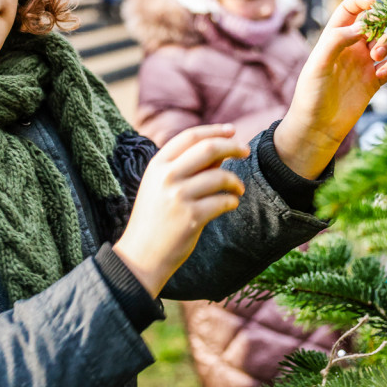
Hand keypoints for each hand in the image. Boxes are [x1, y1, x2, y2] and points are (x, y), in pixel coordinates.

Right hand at [113, 124, 248, 297]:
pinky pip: (223, 201)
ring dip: (235, 181)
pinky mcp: (191, 218)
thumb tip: (221, 149)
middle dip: (232, 146)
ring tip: (239, 188)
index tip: (232, 131)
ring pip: (220, 176)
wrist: (141, 256)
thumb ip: (187, 166)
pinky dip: (231, 201)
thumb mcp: (161, 186)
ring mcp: (178, 197)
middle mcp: (167, 177)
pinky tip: (230, 204)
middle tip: (245, 150)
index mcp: (158, 165)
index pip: (190, 136)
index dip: (214, 130)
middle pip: (208, 148)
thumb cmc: (154, 219)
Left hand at [274, 0, 386, 178]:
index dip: (363, 2)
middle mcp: (350, 48)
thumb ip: (336, 40)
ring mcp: (364, 64)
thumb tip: (362, 26)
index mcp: (333, 38)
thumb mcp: (318, 64)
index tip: (375, 5)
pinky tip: (380, 75)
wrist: (317, 127)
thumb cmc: (311, 94)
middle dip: (381, 25)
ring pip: (386, 42)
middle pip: (375, 23)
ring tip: (377, 56)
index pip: (350, 9)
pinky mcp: (374, 81)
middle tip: (374, 39)